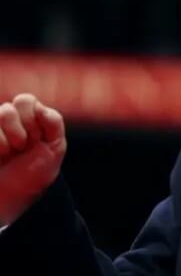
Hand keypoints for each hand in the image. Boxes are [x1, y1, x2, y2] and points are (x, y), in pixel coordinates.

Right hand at [0, 94, 66, 224]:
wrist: (10, 200)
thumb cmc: (32, 174)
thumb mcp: (54, 148)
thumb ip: (53, 122)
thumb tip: (40, 107)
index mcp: (26, 120)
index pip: (26, 101)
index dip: (34, 118)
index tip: (37, 139)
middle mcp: (6, 121)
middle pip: (18, 101)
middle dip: (28, 124)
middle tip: (24, 146)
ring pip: (3, 111)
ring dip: (12, 134)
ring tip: (11, 152)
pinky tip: (0, 155)